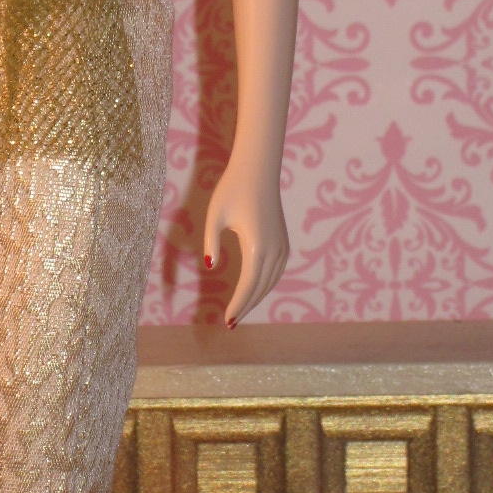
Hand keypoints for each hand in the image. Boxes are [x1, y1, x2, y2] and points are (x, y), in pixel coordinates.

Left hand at [203, 155, 288, 326]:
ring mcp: (282, 246)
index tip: (227, 321)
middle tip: (231, 322)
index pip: (248, 287)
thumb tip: (210, 266)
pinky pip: (276, 271)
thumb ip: (212, 241)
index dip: (238, 305)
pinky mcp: (283, 241)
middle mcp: (274, 251)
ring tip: (241, 309)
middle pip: (260, 288)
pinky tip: (254, 288)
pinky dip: (266, 284)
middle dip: (246, 306)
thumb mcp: (215, 214)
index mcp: (257, 247)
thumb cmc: (232, 189)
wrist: (258, 169)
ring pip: (271, 281)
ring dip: (257, 297)